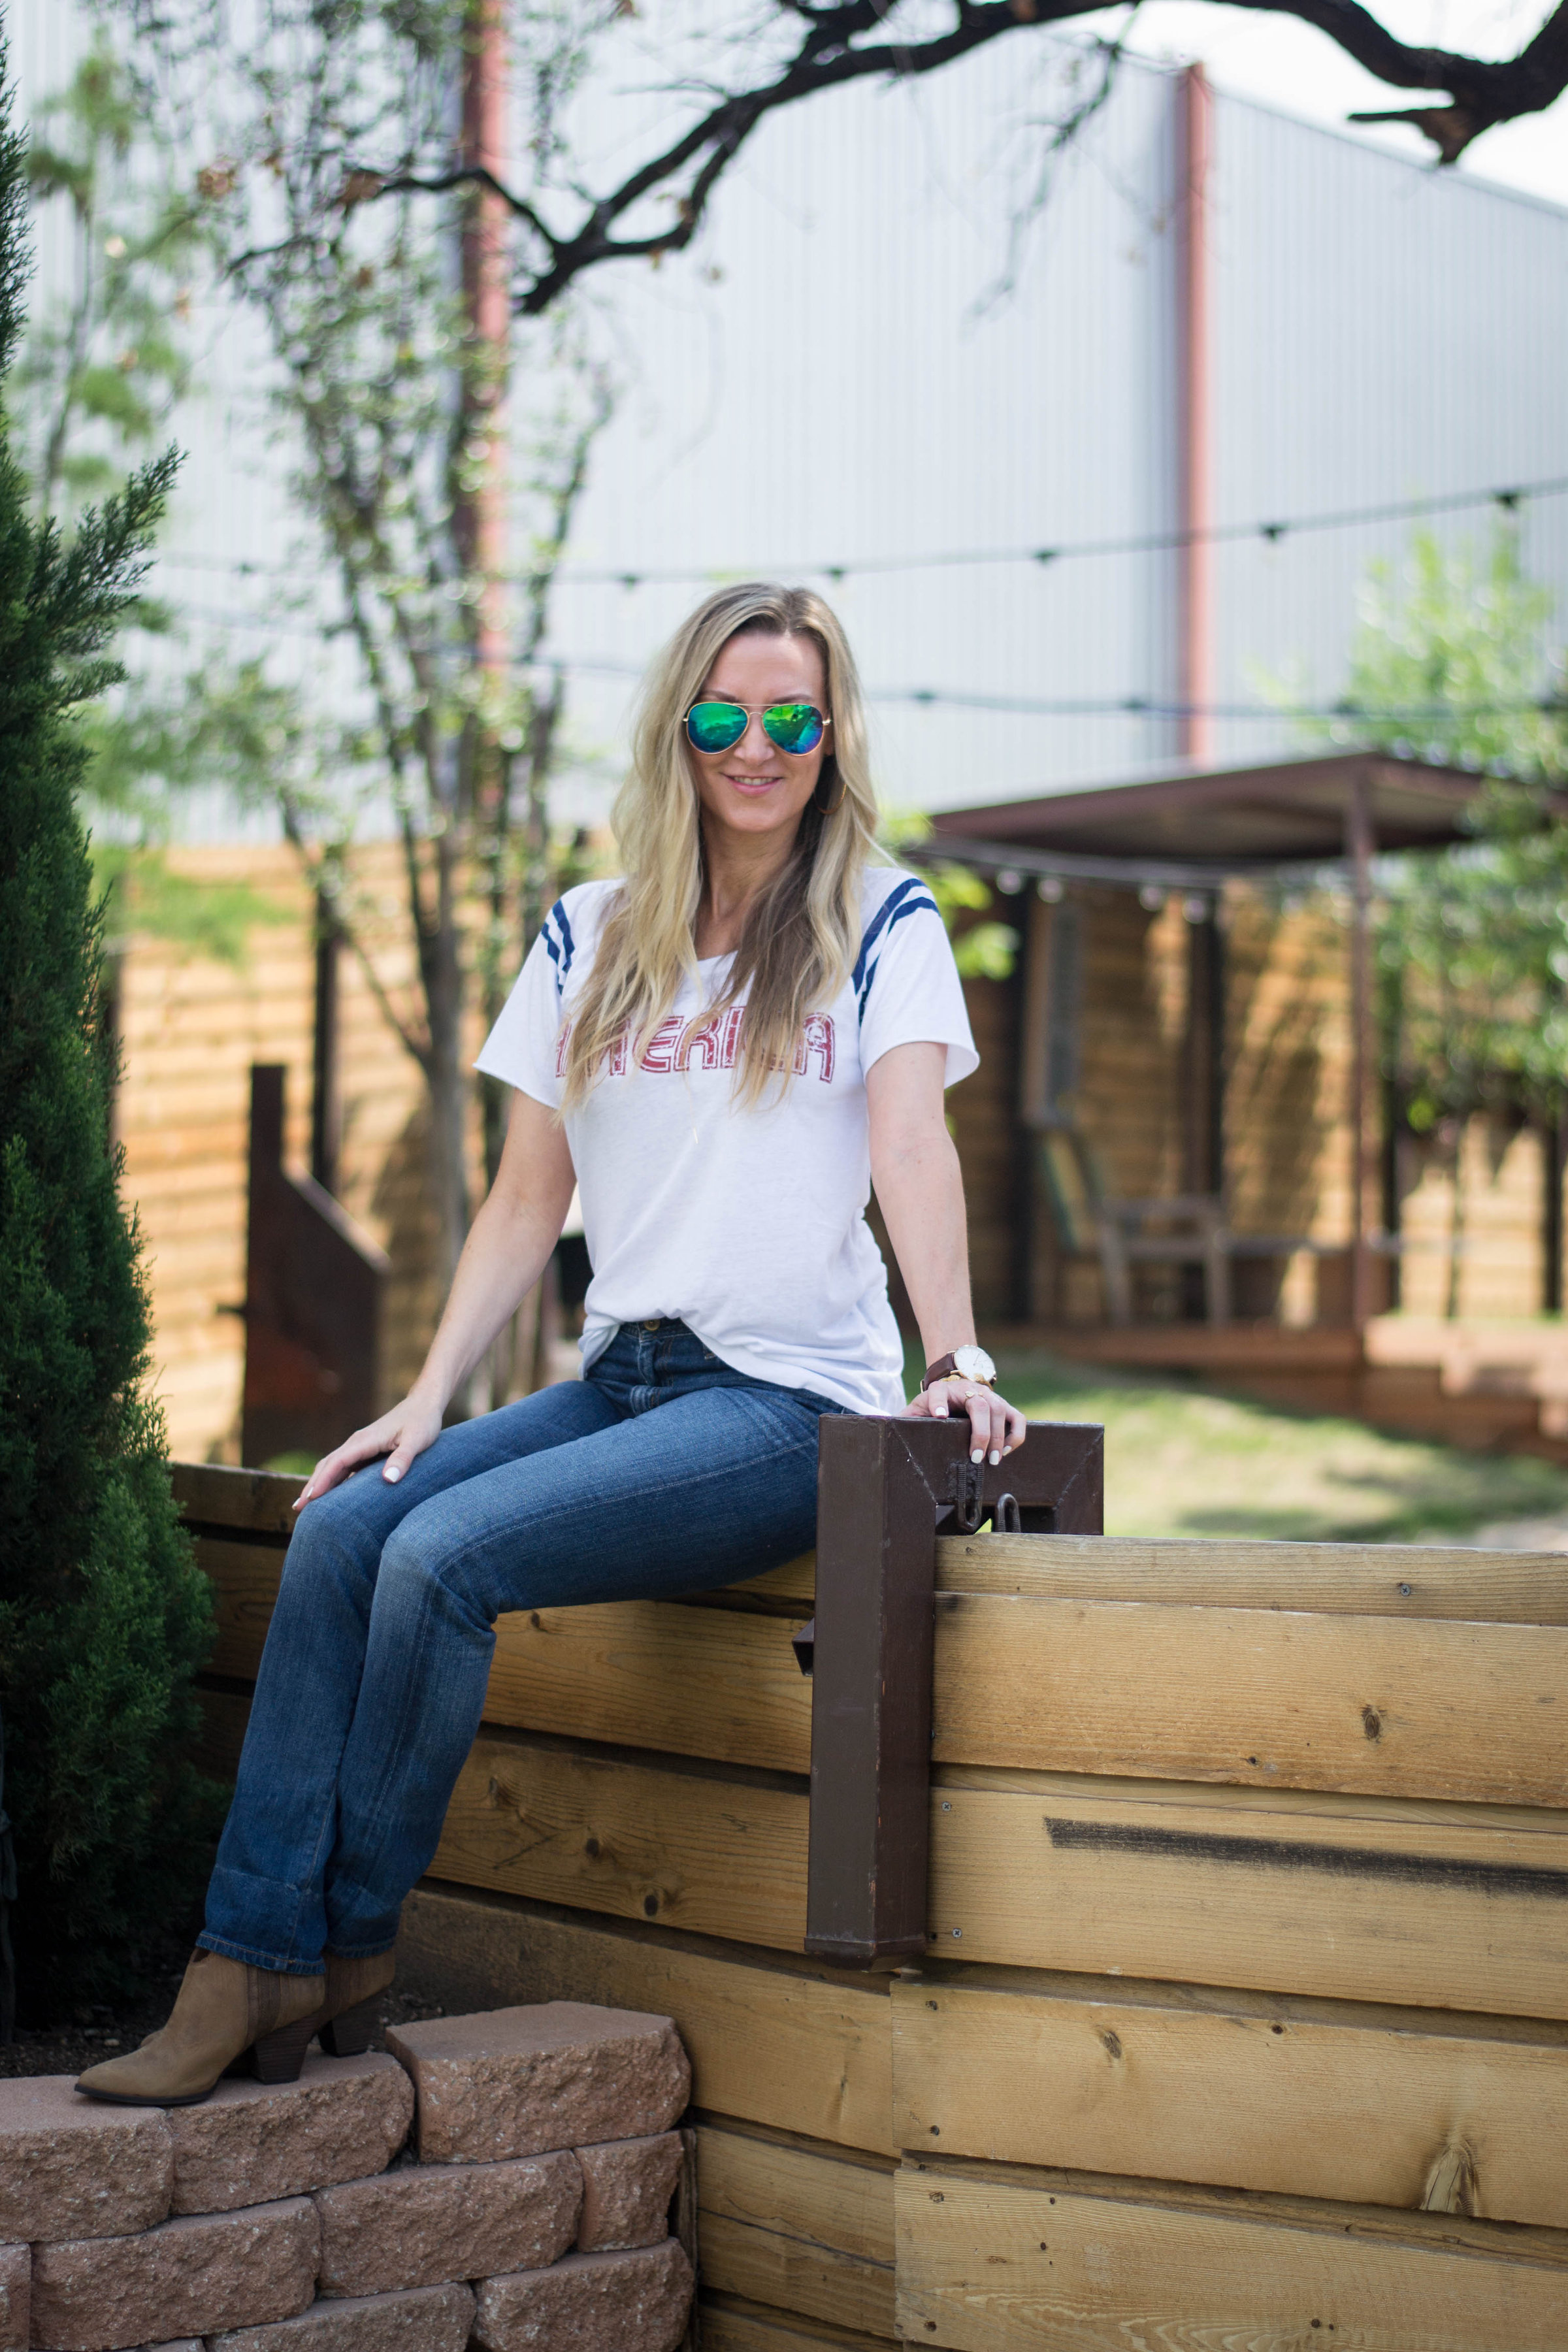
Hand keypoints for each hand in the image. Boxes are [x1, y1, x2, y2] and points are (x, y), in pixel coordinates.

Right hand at [294, 1393, 445, 1507]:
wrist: (423, 1404)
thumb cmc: (422, 1422)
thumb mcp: (417, 1441)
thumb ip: (403, 1459)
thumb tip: (388, 1480)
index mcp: (365, 1440)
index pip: (337, 1462)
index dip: (323, 1481)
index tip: (310, 1498)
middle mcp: (357, 1443)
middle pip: (328, 1465)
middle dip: (312, 1485)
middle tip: (298, 1508)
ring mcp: (359, 1446)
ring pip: (332, 1465)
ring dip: (318, 1483)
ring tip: (304, 1504)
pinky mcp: (364, 1450)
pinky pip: (343, 1467)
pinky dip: (331, 1479)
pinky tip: (328, 1494)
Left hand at [902, 1377, 1026, 1465]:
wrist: (955, 1386)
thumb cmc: (935, 1405)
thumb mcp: (917, 1409)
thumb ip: (906, 1419)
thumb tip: (887, 1429)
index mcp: (941, 1390)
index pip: (938, 1392)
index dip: (938, 1402)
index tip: (939, 1415)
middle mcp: (967, 1390)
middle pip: (979, 1404)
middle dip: (980, 1432)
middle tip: (976, 1457)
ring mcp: (989, 1396)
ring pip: (1000, 1410)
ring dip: (998, 1437)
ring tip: (992, 1460)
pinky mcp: (1004, 1405)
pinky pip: (1017, 1418)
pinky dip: (1015, 1435)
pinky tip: (1005, 1450)